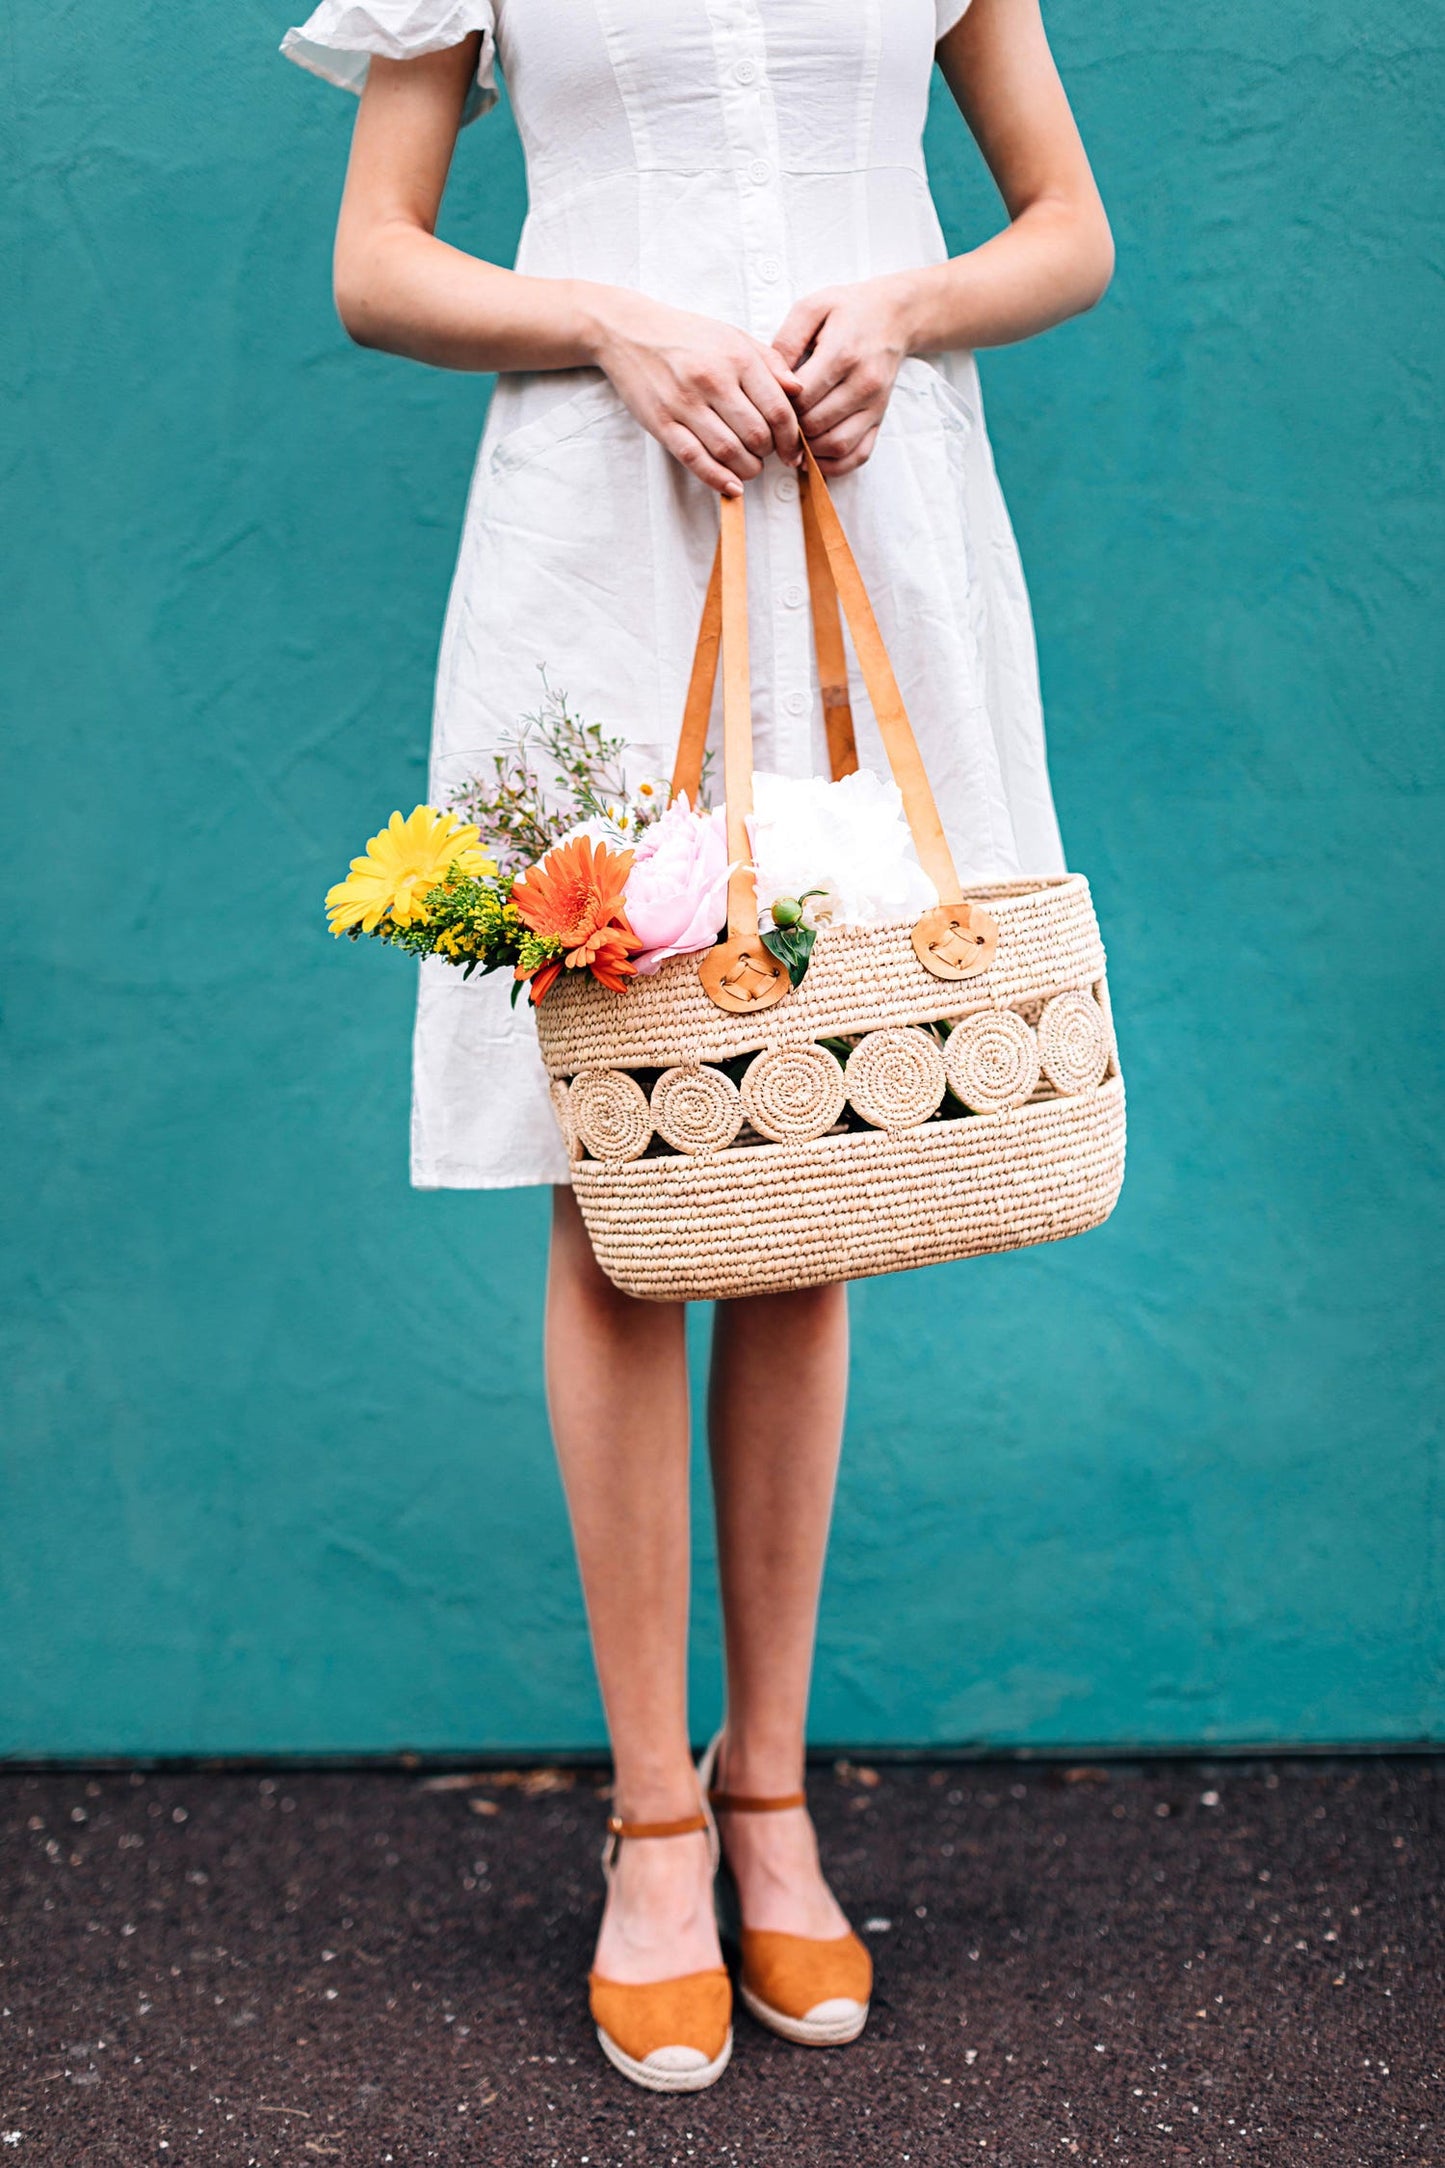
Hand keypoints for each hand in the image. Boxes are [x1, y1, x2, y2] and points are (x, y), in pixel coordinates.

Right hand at [584, 287, 803, 494]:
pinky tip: (731, 486)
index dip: (791, 438)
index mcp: (736, 357)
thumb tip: (799, 391)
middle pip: (756, 435)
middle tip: (766, 455)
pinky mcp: (661, 422)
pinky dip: (717, 479)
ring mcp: (684, 403)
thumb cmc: (687, 336)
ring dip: (747, 469)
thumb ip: (770, 362)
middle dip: (768, 454)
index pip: (777, 409)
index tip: (792, 450)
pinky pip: (694, 459)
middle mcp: (712, 380)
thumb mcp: (734, 336)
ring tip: (749, 467)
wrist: (629, 331)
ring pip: (728, 451)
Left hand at [771, 277, 912, 476]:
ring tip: (792, 439)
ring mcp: (875, 405)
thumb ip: (786, 341)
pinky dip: (833, 464)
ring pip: (835, 445)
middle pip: (815, 424)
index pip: (802, 398)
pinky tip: (814, 455)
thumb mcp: (811, 308)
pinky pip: (858, 455)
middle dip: (790, 428)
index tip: (769, 401)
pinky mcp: (880, 418)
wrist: (894, 315)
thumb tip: (770, 380)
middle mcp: (863, 383)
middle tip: (775, 422)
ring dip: (808, 450)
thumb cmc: (849, 309)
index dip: (779, 405)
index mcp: (842, 353)